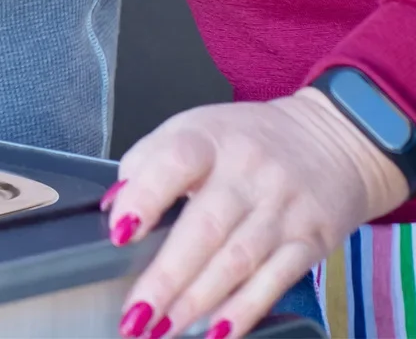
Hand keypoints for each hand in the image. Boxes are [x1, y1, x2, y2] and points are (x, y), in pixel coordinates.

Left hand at [106, 90, 407, 337]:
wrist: (331, 140)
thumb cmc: (246, 140)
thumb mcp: (194, 129)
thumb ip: (149, 162)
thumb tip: (115, 206)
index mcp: (209, 137)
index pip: (174, 162)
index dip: (145, 197)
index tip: (120, 233)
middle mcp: (247, 172)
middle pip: (205, 227)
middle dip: (166, 276)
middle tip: (136, 313)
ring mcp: (281, 209)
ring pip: (236, 261)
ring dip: (197, 302)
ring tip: (163, 330)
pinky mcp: (309, 242)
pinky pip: (274, 282)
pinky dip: (244, 311)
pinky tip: (217, 333)